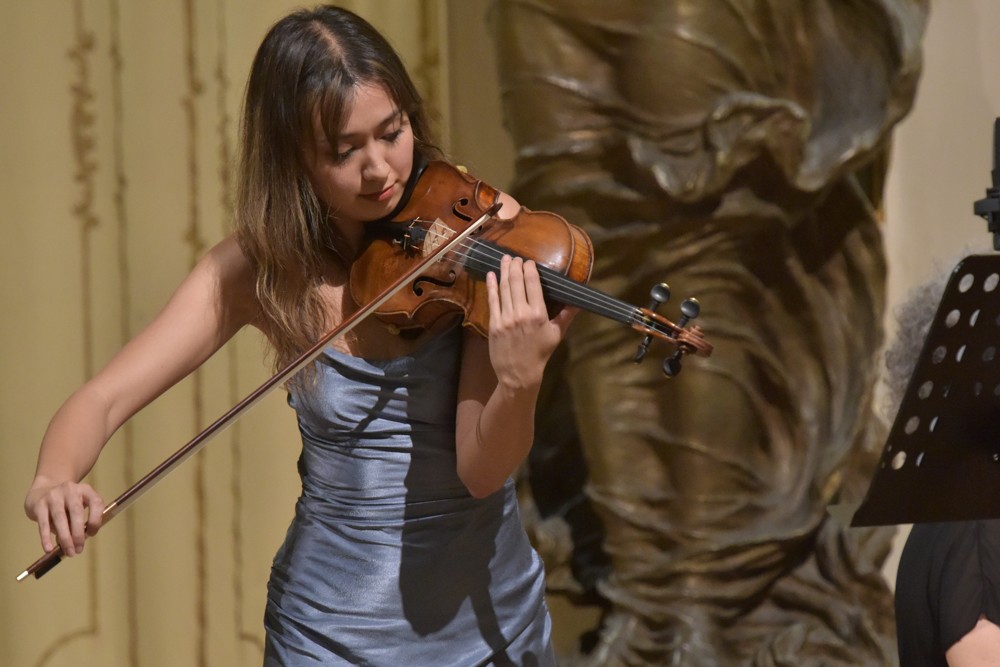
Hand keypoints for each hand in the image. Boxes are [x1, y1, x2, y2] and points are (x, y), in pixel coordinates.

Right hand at [24, 478, 104, 555]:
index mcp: (85, 490)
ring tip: (69, 552)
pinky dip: (46, 537)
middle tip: (79, 550)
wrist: (41, 492)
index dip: (96, 519)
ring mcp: (53, 496)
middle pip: (76, 512)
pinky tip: (49, 549)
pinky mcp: (39, 504)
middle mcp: (70, 490)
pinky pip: (43, 523)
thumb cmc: (65, 504)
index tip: (91, 534)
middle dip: (78, 533)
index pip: (96, 502)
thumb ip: (78, 523)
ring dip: (65, 537)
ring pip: (60, 518)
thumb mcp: (76, 508)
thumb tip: (75, 544)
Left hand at [484, 255, 576, 389]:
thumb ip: (566, 315)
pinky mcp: (494, 324)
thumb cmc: (540, 354)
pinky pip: (492, 300)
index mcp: (538, 313)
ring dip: (504, 271)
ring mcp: (505, 318)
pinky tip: (491, 275)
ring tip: (505, 259)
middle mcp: (521, 313)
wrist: (519, 374)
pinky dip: (491, 286)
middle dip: (516, 266)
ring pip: (504, 288)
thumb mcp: (556, 334)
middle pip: (517, 281)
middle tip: (515, 257)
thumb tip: (578, 300)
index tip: (529, 262)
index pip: (533, 283)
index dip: (530, 269)